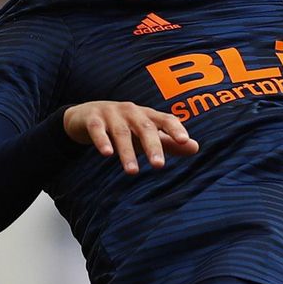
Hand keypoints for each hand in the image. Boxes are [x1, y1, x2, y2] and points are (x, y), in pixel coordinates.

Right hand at [62, 102, 198, 174]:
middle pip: (145, 128)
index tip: (184, 141)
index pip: (165, 119)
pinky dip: (102, 141)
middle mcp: (131, 111)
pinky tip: (107, 154)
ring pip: (121, 133)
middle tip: (159, 165)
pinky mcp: (92, 119)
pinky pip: (98, 130)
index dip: (175, 128)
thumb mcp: (145, 134)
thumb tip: (195, 148)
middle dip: (153, 146)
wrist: (86, 115)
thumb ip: (169, 142)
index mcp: (147, 115)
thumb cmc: (124, 126)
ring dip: (127, 152)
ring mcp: (111, 114)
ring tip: (132, 172)